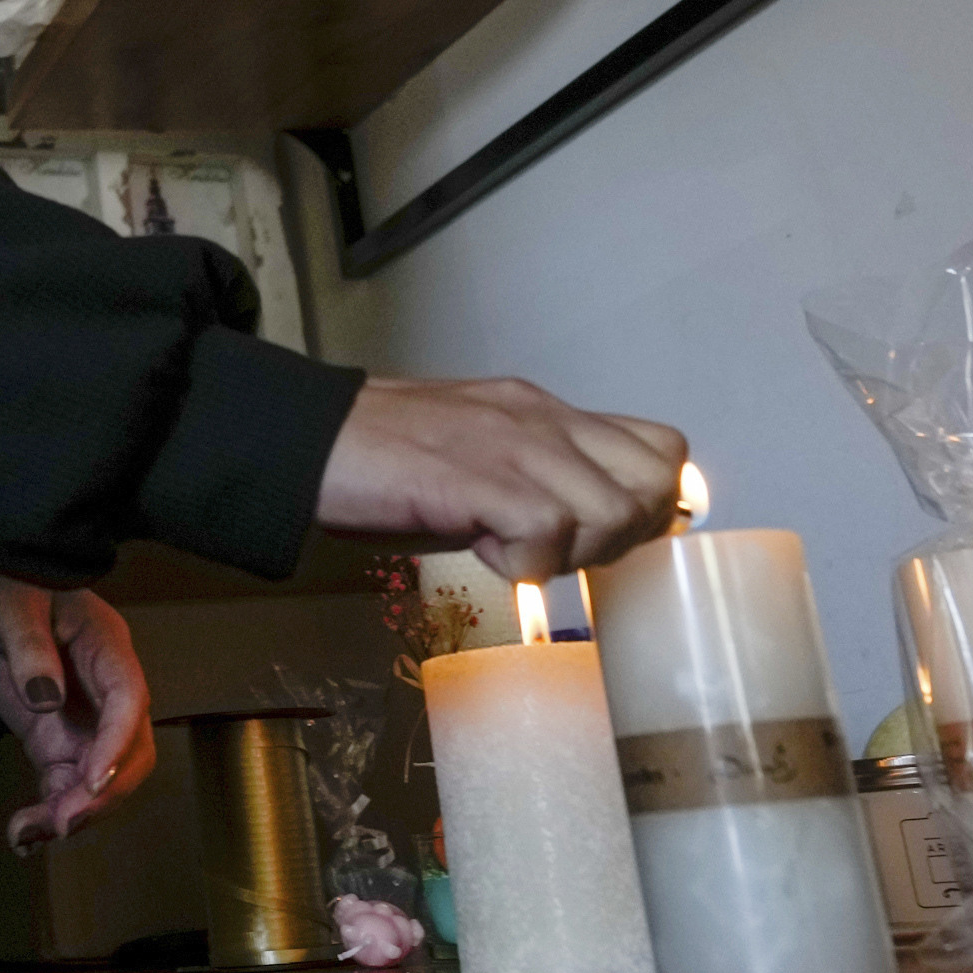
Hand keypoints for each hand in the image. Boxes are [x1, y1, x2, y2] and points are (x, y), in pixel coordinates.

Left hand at [0, 567, 158, 854]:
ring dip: (72, 814)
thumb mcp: (12, 607)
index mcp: (107, 648)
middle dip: (101, 794)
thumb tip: (47, 699)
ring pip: (98, 781)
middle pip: (129, 753)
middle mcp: (105, 692)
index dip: (118, 744)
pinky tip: (23, 837)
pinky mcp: (55, 740)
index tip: (94, 780)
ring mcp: (82, 721)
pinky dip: (48, 814)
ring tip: (27, 835)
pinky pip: (64, 787)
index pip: (129, 700)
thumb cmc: (8, 582)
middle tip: (60, 822)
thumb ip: (29, 649)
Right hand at [315, 377, 685, 581]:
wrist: (311, 441)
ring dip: (570, 553)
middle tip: (555, 549)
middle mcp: (541, 418)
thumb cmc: (388, 461)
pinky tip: (484, 551)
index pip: (661, 447)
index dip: (649, 504)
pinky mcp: (478, 476)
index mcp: (545, 412)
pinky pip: (547, 531)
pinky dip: (524, 561)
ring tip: (510, 549)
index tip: (599, 537)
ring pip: (610, 511)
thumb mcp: (485, 458)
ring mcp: (512, 443)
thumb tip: (600, 526)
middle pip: (652, 484)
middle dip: (619, 536)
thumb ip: (541, 480)